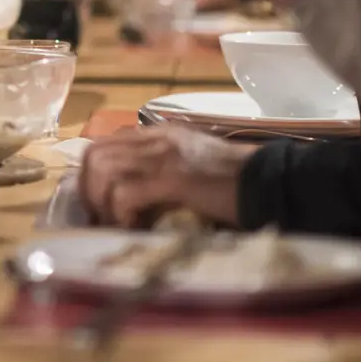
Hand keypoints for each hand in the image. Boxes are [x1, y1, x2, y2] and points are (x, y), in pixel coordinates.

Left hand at [78, 125, 257, 227]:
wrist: (272, 181)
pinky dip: (121, 214)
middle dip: (88, 190)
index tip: (96, 202)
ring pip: (103, 171)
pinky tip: (134, 228)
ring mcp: (164, 156)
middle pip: (95, 155)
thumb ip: (162, 170)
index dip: (91, 175)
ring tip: (116, 224)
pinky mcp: (173, 179)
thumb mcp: (192, 165)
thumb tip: (132, 196)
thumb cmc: (237, 182)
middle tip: (100, 217)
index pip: (105, 144)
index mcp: (160, 134)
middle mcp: (156, 139)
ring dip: (102, 203)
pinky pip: (125, 193)